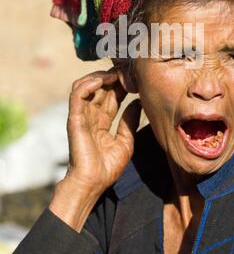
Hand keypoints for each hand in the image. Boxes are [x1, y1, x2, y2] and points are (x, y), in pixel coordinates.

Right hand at [49, 67, 140, 231]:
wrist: (93, 183)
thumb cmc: (107, 168)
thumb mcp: (125, 141)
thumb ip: (130, 121)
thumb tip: (138, 103)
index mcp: (102, 120)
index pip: (110, 95)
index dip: (121, 84)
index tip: (135, 77)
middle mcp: (90, 115)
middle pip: (99, 87)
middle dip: (112, 76)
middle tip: (126, 69)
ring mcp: (81, 115)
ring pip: (85, 86)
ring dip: (99, 76)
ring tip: (114, 74)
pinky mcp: (74, 118)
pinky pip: (77, 95)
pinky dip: (88, 84)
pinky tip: (102, 80)